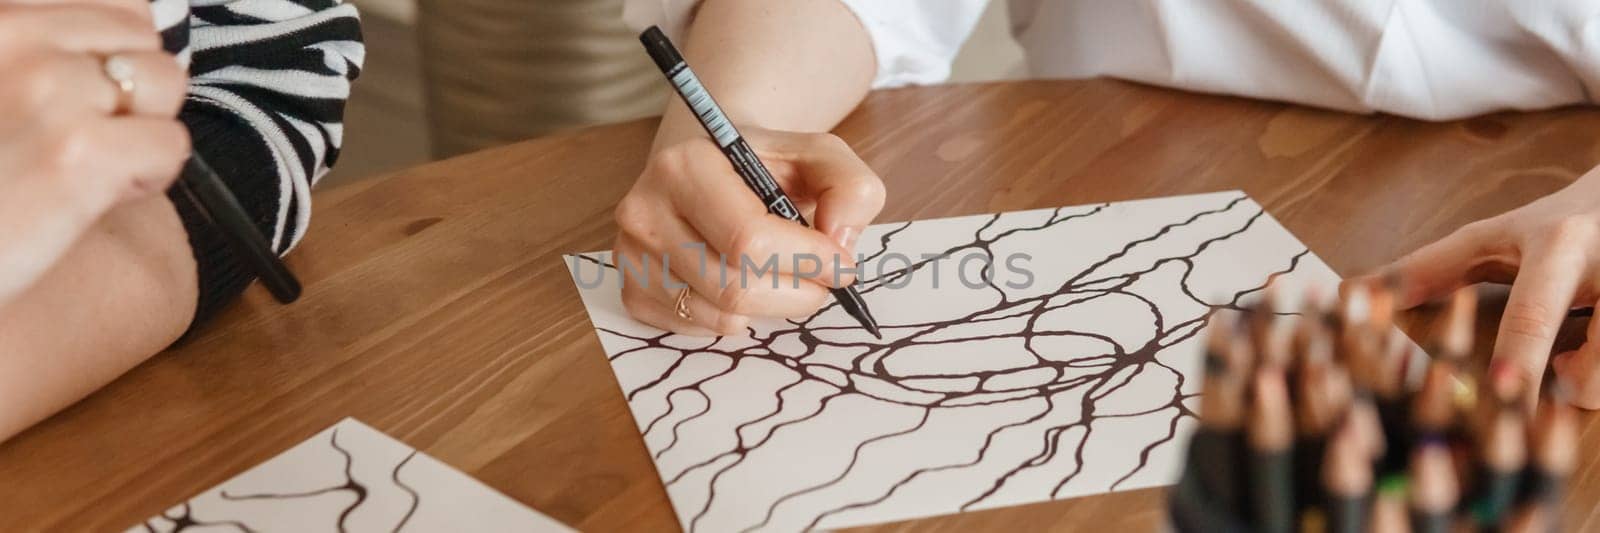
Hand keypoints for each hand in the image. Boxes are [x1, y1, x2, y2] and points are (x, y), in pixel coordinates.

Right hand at [0, 0, 188, 303]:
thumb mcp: (0, 81)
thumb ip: (47, 45)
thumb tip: (147, 18)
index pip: (123, 4)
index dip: (119, 53)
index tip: (82, 97)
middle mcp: (16, 37)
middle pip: (146, 41)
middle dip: (130, 95)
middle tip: (75, 142)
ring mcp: (49, 89)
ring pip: (166, 84)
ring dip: (140, 133)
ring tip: (79, 167)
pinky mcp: (80, 151)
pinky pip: (170, 145)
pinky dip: (146, 178)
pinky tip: (89, 198)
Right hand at [613, 129, 885, 335]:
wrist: (712, 170)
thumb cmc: (765, 167)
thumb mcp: (819, 156)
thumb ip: (850, 188)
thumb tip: (838, 243)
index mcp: (686, 166)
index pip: (749, 240)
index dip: (808, 263)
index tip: (841, 265)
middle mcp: (644, 210)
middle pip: (735, 288)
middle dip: (796, 294)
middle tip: (819, 281)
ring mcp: (632, 255)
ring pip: (719, 316)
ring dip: (769, 309)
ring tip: (781, 277)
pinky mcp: (631, 291)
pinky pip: (697, 330)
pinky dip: (735, 319)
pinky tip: (742, 284)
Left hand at [1366, 164, 1599, 405]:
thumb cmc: (1563, 222)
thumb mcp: (1498, 236)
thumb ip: (1432, 268)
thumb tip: (1352, 292)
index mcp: (1559, 244)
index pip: (1535, 310)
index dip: (1520, 355)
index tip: (1502, 391)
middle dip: (1579, 387)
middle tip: (1550, 389)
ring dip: (1594, 382)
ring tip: (1574, 365)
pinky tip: (1597, 349)